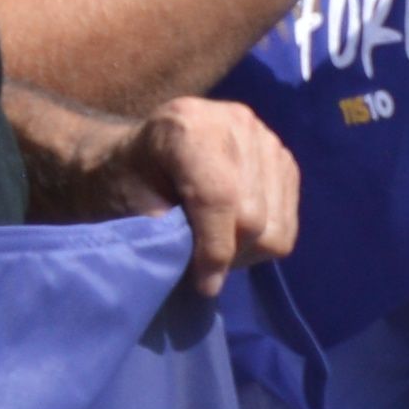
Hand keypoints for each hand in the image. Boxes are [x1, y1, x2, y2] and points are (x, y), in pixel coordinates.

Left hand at [92, 97, 300, 293]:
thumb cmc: (121, 184)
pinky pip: (288, 222)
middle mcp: (236, 122)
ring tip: (214, 245)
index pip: (220, 197)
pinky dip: (262, 239)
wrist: (134, 159)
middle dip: (227, 252)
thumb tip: (211, 270)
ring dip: (246, 249)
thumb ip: (171, 234)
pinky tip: (232, 231)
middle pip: (253, 214)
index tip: (203, 285)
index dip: (214, 249)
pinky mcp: (283, 159)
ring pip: (275, 224)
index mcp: (188, 125)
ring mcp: (266, 138)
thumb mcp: (131, 207)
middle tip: (198, 265)